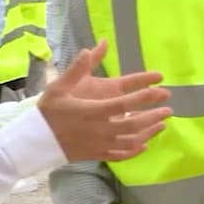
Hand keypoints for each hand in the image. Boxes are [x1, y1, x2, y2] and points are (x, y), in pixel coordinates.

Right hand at [38, 42, 170, 162]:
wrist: (34, 141)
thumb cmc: (48, 112)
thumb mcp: (59, 87)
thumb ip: (77, 69)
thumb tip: (90, 48)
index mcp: (93, 111)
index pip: (124, 103)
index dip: (145, 97)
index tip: (161, 90)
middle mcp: (99, 129)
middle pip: (133, 124)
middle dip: (153, 116)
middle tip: (169, 110)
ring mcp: (99, 144)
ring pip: (131, 141)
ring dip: (149, 133)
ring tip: (162, 125)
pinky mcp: (97, 154)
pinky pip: (120, 154)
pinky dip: (135, 151)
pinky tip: (144, 145)